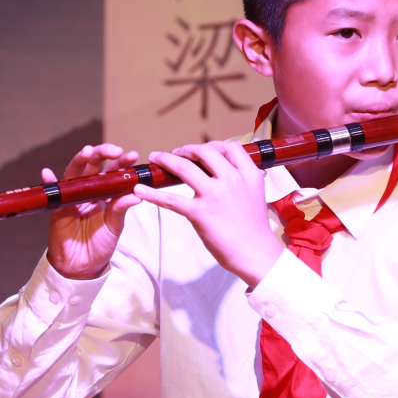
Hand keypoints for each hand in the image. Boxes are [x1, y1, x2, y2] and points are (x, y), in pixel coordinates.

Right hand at [46, 143, 141, 280]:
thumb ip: (121, 208)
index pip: (112, 171)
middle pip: (92, 166)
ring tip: (86, 151)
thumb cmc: (100, 244)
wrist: (83, 266)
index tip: (131, 156)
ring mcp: (71, 197)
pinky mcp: (58, 208)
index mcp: (104, 192)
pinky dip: (49, 182)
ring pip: (74, 174)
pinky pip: (53, 194)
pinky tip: (47, 173)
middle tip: (115, 151)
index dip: (121, 162)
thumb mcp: (114, 226)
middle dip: (102, 154)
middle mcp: (87, 190)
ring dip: (79, 160)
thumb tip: (136, 193)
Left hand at [135, 140, 284, 288]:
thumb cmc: (254, 227)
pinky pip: (171, 199)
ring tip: (156, 158)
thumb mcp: (256, 194)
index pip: (230, 147)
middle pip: (204, 151)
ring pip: (184, 167)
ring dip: (166, 159)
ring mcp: (214, 195)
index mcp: (248, 174)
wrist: (255, 253)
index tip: (202, 150)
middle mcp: (232, 180)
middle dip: (187, 149)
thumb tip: (236, 170)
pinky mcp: (200, 213)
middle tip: (176, 153)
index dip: (213, 145)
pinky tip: (140, 190)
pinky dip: (152, 194)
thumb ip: (244, 179)